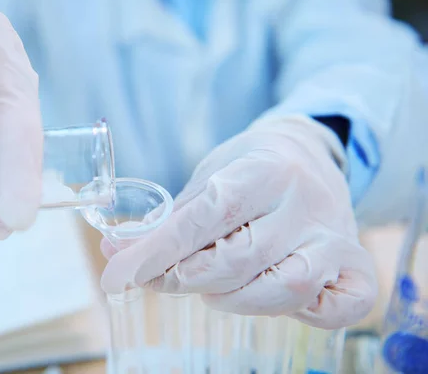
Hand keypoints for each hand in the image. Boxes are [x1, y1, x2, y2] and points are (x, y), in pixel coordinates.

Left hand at [101, 115, 376, 328]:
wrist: (307, 155)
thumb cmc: (247, 169)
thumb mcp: (206, 179)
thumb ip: (166, 221)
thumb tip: (114, 254)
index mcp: (265, 169)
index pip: (206, 216)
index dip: (157, 251)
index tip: (118, 275)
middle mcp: (306, 202)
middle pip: (241, 259)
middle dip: (187, 279)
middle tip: (164, 279)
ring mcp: (336, 235)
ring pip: (284, 288)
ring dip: (234, 300)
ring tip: (211, 287)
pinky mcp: (354, 262)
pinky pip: (339, 308)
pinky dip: (304, 315)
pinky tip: (271, 296)